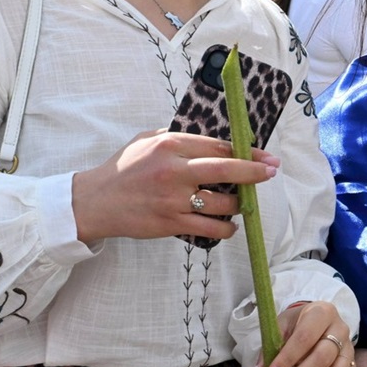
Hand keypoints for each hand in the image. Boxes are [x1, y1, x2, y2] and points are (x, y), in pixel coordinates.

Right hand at [70, 129, 278, 243]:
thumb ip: (178, 137)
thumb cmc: (124, 168)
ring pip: (223, 204)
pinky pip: (211, 229)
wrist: (94, 201)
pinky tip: (229, 225)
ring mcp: (173, 200)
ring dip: (240, 205)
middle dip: (255, 172)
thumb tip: (214, 138)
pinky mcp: (170, 223)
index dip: (247, 152)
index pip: (219, 146)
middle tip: (272, 172)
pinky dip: (226, 228)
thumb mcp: (146, 140)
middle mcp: (174, 171)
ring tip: (242, 203)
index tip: (265, 156)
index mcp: (170, 145)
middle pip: (227, 170)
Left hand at [248, 300, 356, 366]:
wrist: (317, 320)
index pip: (304, 337)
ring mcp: (349, 348)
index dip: (287, 359)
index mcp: (321, 313)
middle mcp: (340, 329)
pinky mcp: (354, 365)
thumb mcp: (280, 328)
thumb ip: (269, 351)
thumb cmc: (297, 324)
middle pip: (323, 357)